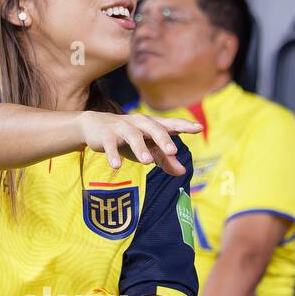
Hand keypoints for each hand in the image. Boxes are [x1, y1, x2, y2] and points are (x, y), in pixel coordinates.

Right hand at [77, 111, 201, 173]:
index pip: (171, 124)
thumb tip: (182, 172)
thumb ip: (164, 159)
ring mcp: (122, 128)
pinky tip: (117, 166)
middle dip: (163, 139)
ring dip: (140, 148)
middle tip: (172, 151)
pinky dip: (113, 154)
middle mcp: (139, 123)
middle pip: (153, 128)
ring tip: (147, 162)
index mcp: (152, 125)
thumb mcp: (147, 147)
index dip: (185, 125)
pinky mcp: (106, 135)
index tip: (199, 128)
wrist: (94, 127)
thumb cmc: (127, 138)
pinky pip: (110, 144)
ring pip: (133, 136)